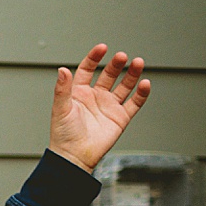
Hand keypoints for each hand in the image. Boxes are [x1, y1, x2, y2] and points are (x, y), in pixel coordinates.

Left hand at [48, 44, 149, 172]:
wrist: (74, 157)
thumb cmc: (63, 135)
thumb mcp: (61, 109)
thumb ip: (62, 89)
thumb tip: (62, 69)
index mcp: (79, 93)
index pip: (88, 70)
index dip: (94, 58)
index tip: (102, 48)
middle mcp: (95, 97)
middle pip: (109, 75)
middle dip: (116, 65)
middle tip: (122, 57)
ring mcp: (109, 106)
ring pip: (124, 86)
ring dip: (132, 74)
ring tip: (138, 63)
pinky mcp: (120, 118)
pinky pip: (134, 103)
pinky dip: (141, 93)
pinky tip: (144, 83)